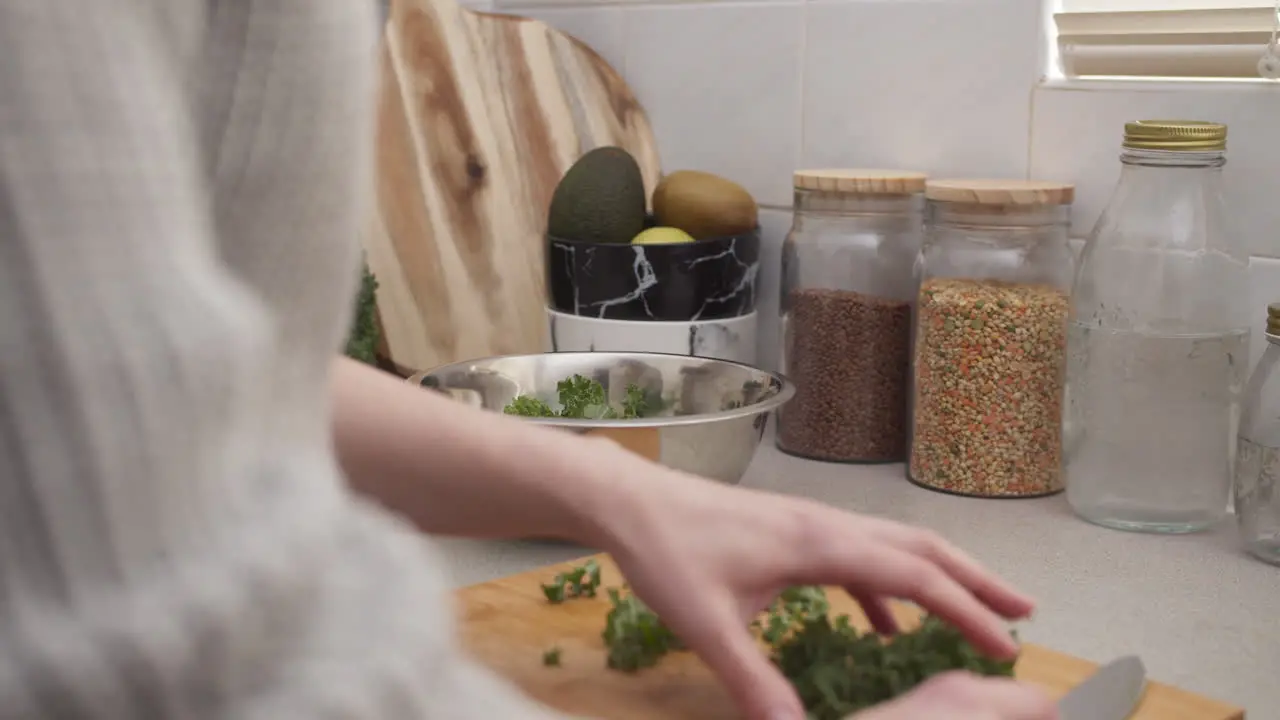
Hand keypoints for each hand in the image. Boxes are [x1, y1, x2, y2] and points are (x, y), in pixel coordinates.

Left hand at [597, 460, 1037, 719]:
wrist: (632, 502)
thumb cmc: (667, 553)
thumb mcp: (706, 624)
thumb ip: (752, 680)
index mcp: (819, 543)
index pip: (914, 575)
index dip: (965, 610)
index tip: (1007, 647)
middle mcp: (827, 525)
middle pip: (921, 548)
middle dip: (976, 580)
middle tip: (1025, 615)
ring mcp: (812, 525)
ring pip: (894, 548)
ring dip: (939, 579)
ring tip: (976, 617)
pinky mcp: (793, 533)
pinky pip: (858, 558)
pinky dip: (887, 590)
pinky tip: (885, 627)